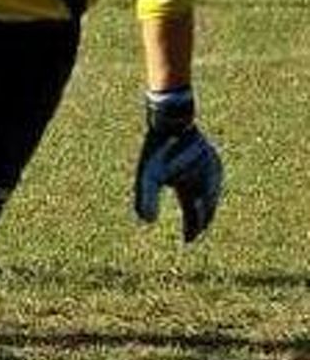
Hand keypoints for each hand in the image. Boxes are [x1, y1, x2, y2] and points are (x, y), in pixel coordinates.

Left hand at [133, 88, 223, 243]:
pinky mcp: (211, 157)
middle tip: (192, 233)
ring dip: (205, 206)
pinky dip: (205, 190)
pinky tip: (197, 192)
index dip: (192, 230)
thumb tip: (146, 221)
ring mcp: (214, 167)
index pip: (198, 217)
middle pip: (208, 207)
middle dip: (201, 221)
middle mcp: (211, 181)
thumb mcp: (148, 176)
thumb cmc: (158, 150)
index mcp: (199, 188)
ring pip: (212, 194)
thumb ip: (146, 198)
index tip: (186, 241)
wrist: (172, 118)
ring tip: (196, 216)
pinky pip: (211, 179)